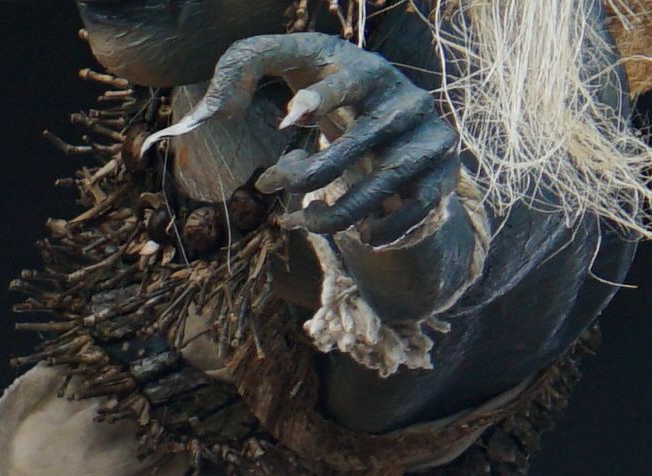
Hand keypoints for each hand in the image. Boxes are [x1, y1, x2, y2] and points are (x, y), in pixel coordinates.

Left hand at [206, 30, 461, 258]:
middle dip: (300, 176)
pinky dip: (368, 234)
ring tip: (296, 218)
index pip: (350, 82)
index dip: (321, 100)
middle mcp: (407, 103)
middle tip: (266, 182)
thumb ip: (244, 66)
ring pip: (375, 190)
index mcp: (371, 73)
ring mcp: (429, 141)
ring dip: (328, 216)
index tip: (288, 120)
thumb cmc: (332, 95)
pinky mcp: (441, 179)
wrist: (399, 130)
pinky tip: (352, 234)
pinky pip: (403, 218)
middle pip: (349, 149)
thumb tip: (209, 112)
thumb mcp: (294, 66)